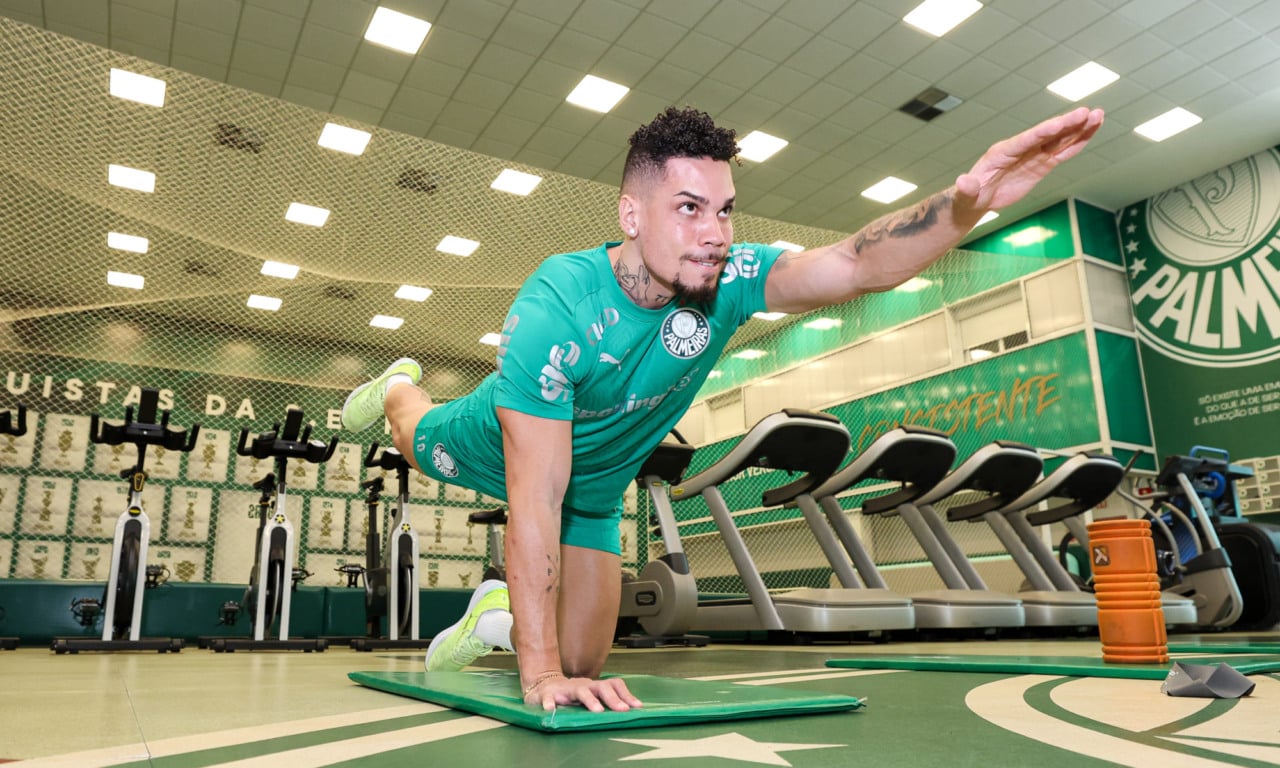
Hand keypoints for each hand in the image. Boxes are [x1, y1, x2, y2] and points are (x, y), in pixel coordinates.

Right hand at [523, 674, 642, 712]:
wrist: (544, 687)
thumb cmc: (571, 695)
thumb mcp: (590, 696)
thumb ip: (604, 702)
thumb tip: (628, 712)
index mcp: (594, 686)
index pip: (614, 685)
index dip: (626, 694)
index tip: (637, 706)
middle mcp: (583, 685)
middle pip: (601, 687)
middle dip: (613, 698)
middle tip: (622, 710)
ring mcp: (566, 689)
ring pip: (580, 691)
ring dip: (590, 700)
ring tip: (598, 710)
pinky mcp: (548, 695)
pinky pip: (549, 698)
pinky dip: (550, 703)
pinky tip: (551, 710)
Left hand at [955, 106, 1104, 214]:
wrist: (974, 199)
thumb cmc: (967, 195)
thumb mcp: (964, 194)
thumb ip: (966, 188)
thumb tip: (963, 182)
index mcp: (1002, 152)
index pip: (1028, 139)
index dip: (1046, 130)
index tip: (1062, 122)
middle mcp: (1021, 149)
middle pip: (1048, 134)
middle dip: (1068, 124)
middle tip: (1089, 112)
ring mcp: (1033, 155)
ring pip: (1059, 140)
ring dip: (1078, 129)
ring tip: (1099, 115)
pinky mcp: (1040, 165)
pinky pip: (1062, 153)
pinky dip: (1077, 143)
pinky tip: (1092, 133)